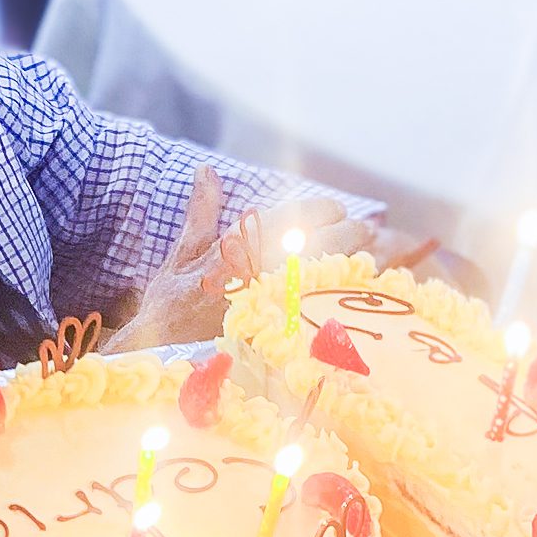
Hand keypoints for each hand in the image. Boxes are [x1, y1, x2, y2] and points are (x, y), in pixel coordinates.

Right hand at [106, 176, 404, 352]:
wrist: (166, 365)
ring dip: (362, 259)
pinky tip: (362, 290)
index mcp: (244, 245)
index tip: (334, 212)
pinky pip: (343, 308)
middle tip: (361, 231)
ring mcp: (288, 306)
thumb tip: (206, 171)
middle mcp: (269, 272)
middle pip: (335, 240)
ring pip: (346, 273)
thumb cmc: (171, 312)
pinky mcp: (298, 336)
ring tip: (370, 255)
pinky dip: (359, 294)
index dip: (326, 211)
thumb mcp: (181, 258)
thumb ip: (201, 213)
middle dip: (353, 232)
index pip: (307, 214)